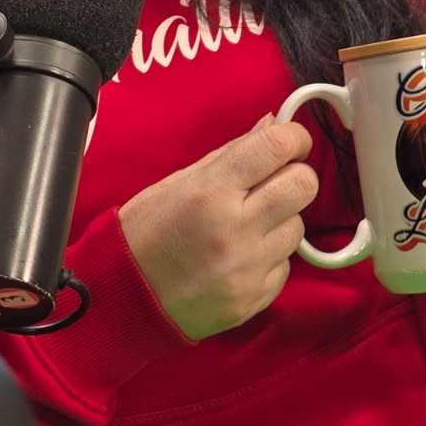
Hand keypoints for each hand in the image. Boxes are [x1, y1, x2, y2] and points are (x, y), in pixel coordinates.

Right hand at [118, 115, 317, 341]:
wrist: (121, 300)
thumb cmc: (144, 235)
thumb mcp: (178, 181)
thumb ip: (232, 153)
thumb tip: (273, 124)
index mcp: (211, 191)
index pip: (277, 146)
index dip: (294, 137)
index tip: (292, 142)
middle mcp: (234, 229)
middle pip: (304, 184)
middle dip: (294, 177)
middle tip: (273, 183)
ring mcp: (246, 269)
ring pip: (297, 227)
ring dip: (280, 221)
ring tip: (246, 226)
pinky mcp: (253, 299)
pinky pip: (284, 266)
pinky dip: (269, 257)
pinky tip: (240, 257)